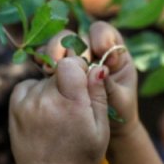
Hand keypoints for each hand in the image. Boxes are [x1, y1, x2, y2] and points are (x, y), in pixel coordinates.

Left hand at [9, 56, 109, 163]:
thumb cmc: (81, 158)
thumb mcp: (101, 129)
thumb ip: (98, 95)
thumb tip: (97, 66)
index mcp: (71, 104)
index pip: (70, 63)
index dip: (79, 69)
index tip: (83, 85)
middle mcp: (46, 100)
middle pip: (57, 70)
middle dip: (67, 81)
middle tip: (72, 106)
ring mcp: (27, 104)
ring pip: (44, 79)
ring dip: (52, 89)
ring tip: (58, 115)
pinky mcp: (15, 108)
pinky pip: (28, 86)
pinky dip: (36, 93)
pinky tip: (45, 111)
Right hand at [41, 22, 137, 137]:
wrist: (105, 130)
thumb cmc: (119, 114)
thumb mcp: (120, 101)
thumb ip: (110, 85)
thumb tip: (98, 70)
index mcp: (113, 53)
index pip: (103, 33)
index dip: (101, 38)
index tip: (102, 53)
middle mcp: (91, 51)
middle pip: (77, 35)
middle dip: (70, 45)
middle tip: (67, 60)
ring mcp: (73, 59)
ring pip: (59, 43)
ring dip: (54, 51)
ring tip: (51, 67)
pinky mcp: (58, 70)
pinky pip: (47, 57)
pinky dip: (43, 59)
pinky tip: (43, 68)